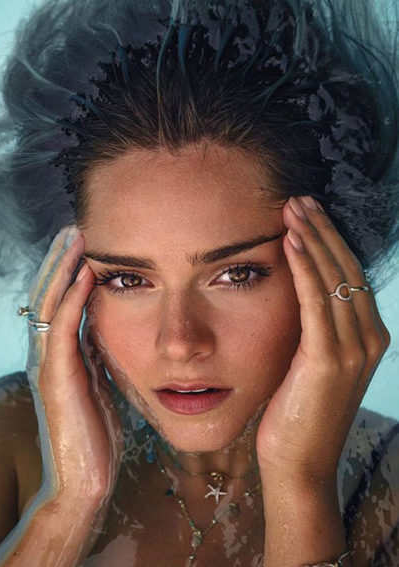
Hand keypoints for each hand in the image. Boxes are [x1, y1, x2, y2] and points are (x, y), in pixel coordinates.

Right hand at [26, 225, 122, 507]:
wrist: (84, 482)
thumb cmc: (96, 439)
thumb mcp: (100, 388)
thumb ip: (98, 358)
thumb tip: (108, 331)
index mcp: (60, 356)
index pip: (60, 302)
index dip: (69, 271)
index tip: (84, 243)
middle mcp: (48, 354)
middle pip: (48, 294)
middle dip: (60, 260)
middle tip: (73, 227)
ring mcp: (48, 364)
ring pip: (49, 303)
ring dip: (63, 269)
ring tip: (74, 237)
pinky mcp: (57, 377)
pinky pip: (62, 328)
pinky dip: (72, 299)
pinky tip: (85, 275)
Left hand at [256, 197, 389, 481]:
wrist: (298, 462)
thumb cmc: (295, 411)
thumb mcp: (308, 360)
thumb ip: (312, 327)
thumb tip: (293, 291)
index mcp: (367, 337)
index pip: (350, 275)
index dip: (330, 240)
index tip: (307, 212)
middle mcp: (369, 339)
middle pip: (347, 269)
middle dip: (322, 230)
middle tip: (299, 198)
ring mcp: (354, 350)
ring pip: (334, 279)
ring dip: (313, 239)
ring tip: (292, 208)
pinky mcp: (329, 360)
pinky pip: (317, 302)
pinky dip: (305, 268)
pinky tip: (290, 243)